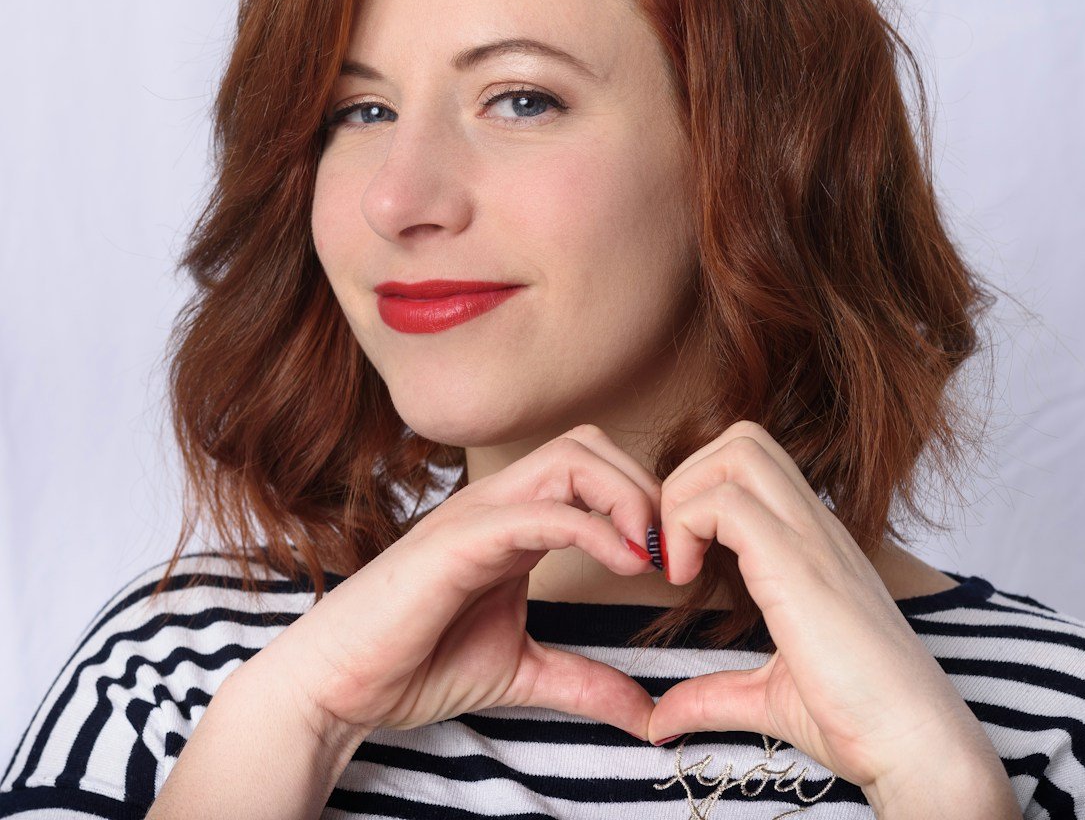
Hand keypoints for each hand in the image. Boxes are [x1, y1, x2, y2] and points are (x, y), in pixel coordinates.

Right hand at [270, 425, 661, 738]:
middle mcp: (500, 504)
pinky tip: (625, 565)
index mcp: (516, 521)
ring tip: (649, 555)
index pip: (593, 469)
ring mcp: (478, 515)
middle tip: (670, 552)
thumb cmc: (415, 664)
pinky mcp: (459, 542)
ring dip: (626, 496)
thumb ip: (584, 681)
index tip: (672, 561)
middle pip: (589, 445)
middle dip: (643, 486)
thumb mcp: (521, 672)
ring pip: (570, 458)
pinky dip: (592, 528)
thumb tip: (647, 714)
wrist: (338, 686)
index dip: (643, 502)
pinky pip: (537, 511)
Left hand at [646, 420, 1001, 796]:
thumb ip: (714, 694)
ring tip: (677, 563)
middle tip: (670, 548)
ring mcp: (811, 537)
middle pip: (743, 437)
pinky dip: (686, 526)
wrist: (916, 747)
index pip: (752, 464)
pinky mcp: (798, 565)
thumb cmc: (859, 720)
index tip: (676, 558)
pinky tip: (684, 581)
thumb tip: (661, 719)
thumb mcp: (770, 696)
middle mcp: (814, 525)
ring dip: (685, 494)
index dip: (698, 493)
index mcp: (811, 543)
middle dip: (687, 477)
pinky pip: (728, 503)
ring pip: (737, 450)